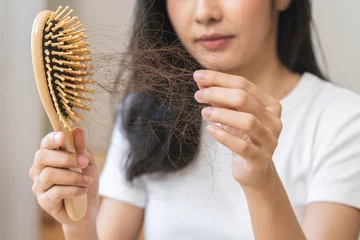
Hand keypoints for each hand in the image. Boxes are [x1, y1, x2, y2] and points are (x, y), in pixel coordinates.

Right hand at [29, 128, 98, 225]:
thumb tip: (78, 130)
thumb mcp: (87, 163)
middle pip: (42, 157)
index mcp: (49, 156)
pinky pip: (55, 192)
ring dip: (73, 176)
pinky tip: (83, 190)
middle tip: (84, 162)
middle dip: (66, 158)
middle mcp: (39, 169)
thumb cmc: (85, 181)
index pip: (45, 144)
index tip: (63, 136)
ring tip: (87, 181)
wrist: (87, 207)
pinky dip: (73, 190)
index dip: (52, 138)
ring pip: (49, 175)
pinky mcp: (44, 201)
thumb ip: (81, 148)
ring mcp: (39, 186)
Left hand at [193, 70, 282, 188]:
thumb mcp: (232, 115)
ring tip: (203, 113)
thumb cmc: (243, 137)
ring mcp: (269, 141)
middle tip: (198, 95)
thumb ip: (220, 98)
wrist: (254, 170)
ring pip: (247, 121)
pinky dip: (224, 136)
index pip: (244, 84)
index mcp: (270, 105)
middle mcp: (274, 121)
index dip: (219, 79)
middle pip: (245, 99)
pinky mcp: (260, 159)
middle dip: (218, 94)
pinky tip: (211, 130)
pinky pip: (243, 146)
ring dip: (222, 114)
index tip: (198, 76)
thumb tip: (200, 79)